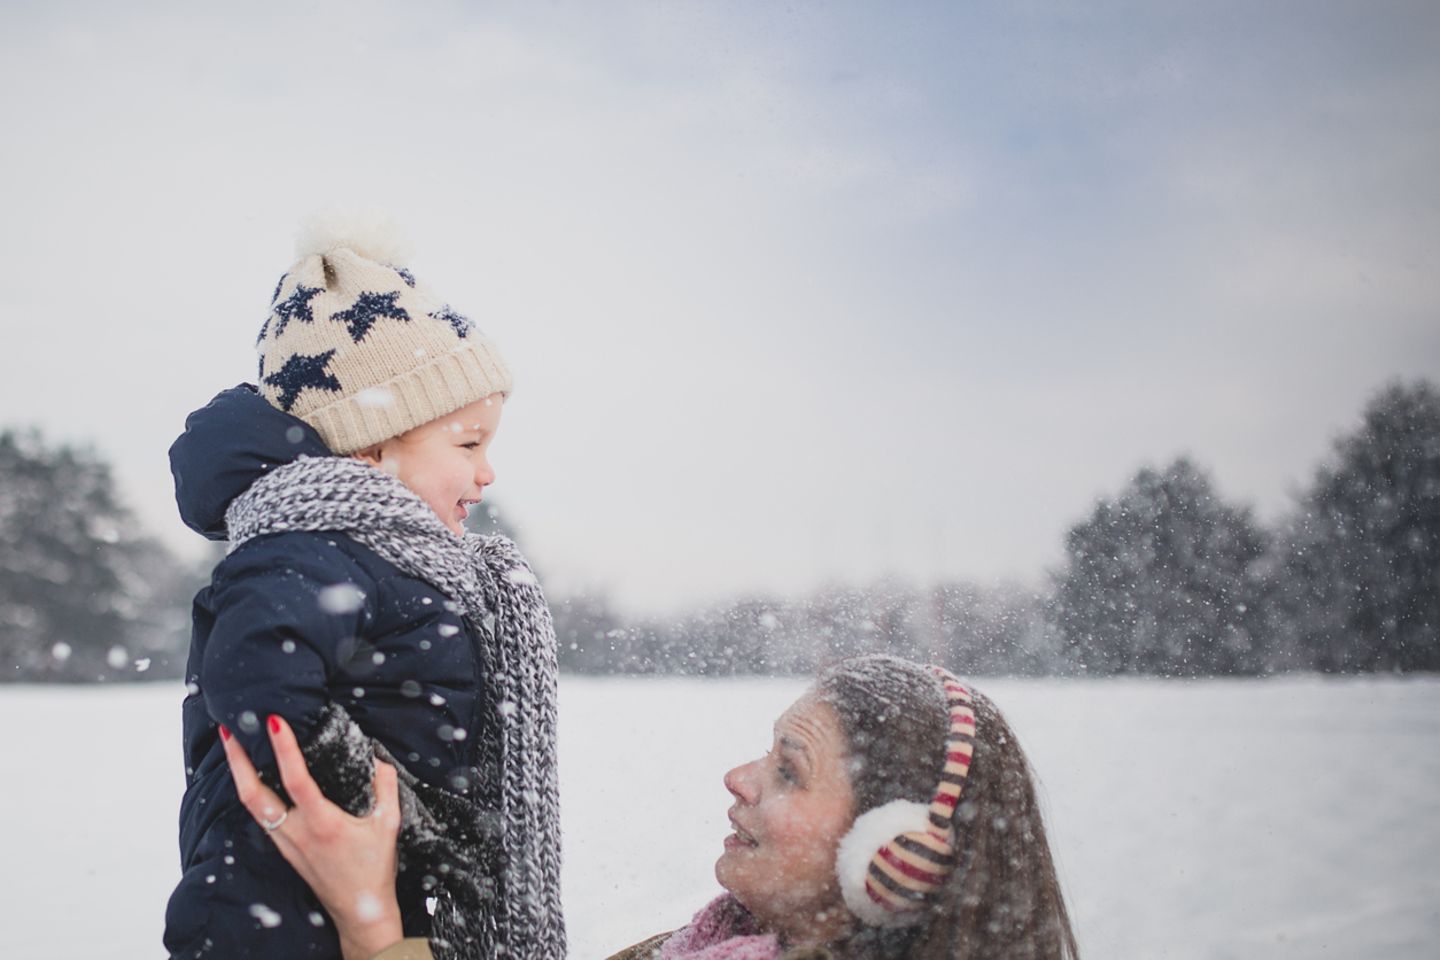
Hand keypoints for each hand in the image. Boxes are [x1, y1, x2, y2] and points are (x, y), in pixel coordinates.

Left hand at [220, 715, 405, 959]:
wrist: (359, 911)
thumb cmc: (374, 868)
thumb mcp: (389, 824)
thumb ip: (385, 787)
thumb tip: (378, 759)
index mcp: (322, 824)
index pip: (296, 779)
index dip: (284, 748)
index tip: (274, 721)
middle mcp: (296, 833)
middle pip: (253, 794)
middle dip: (237, 760)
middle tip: (229, 729)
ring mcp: (285, 842)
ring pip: (251, 805)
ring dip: (239, 773)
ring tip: (234, 745)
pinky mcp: (283, 848)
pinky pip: (261, 815)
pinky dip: (252, 791)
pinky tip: (252, 776)